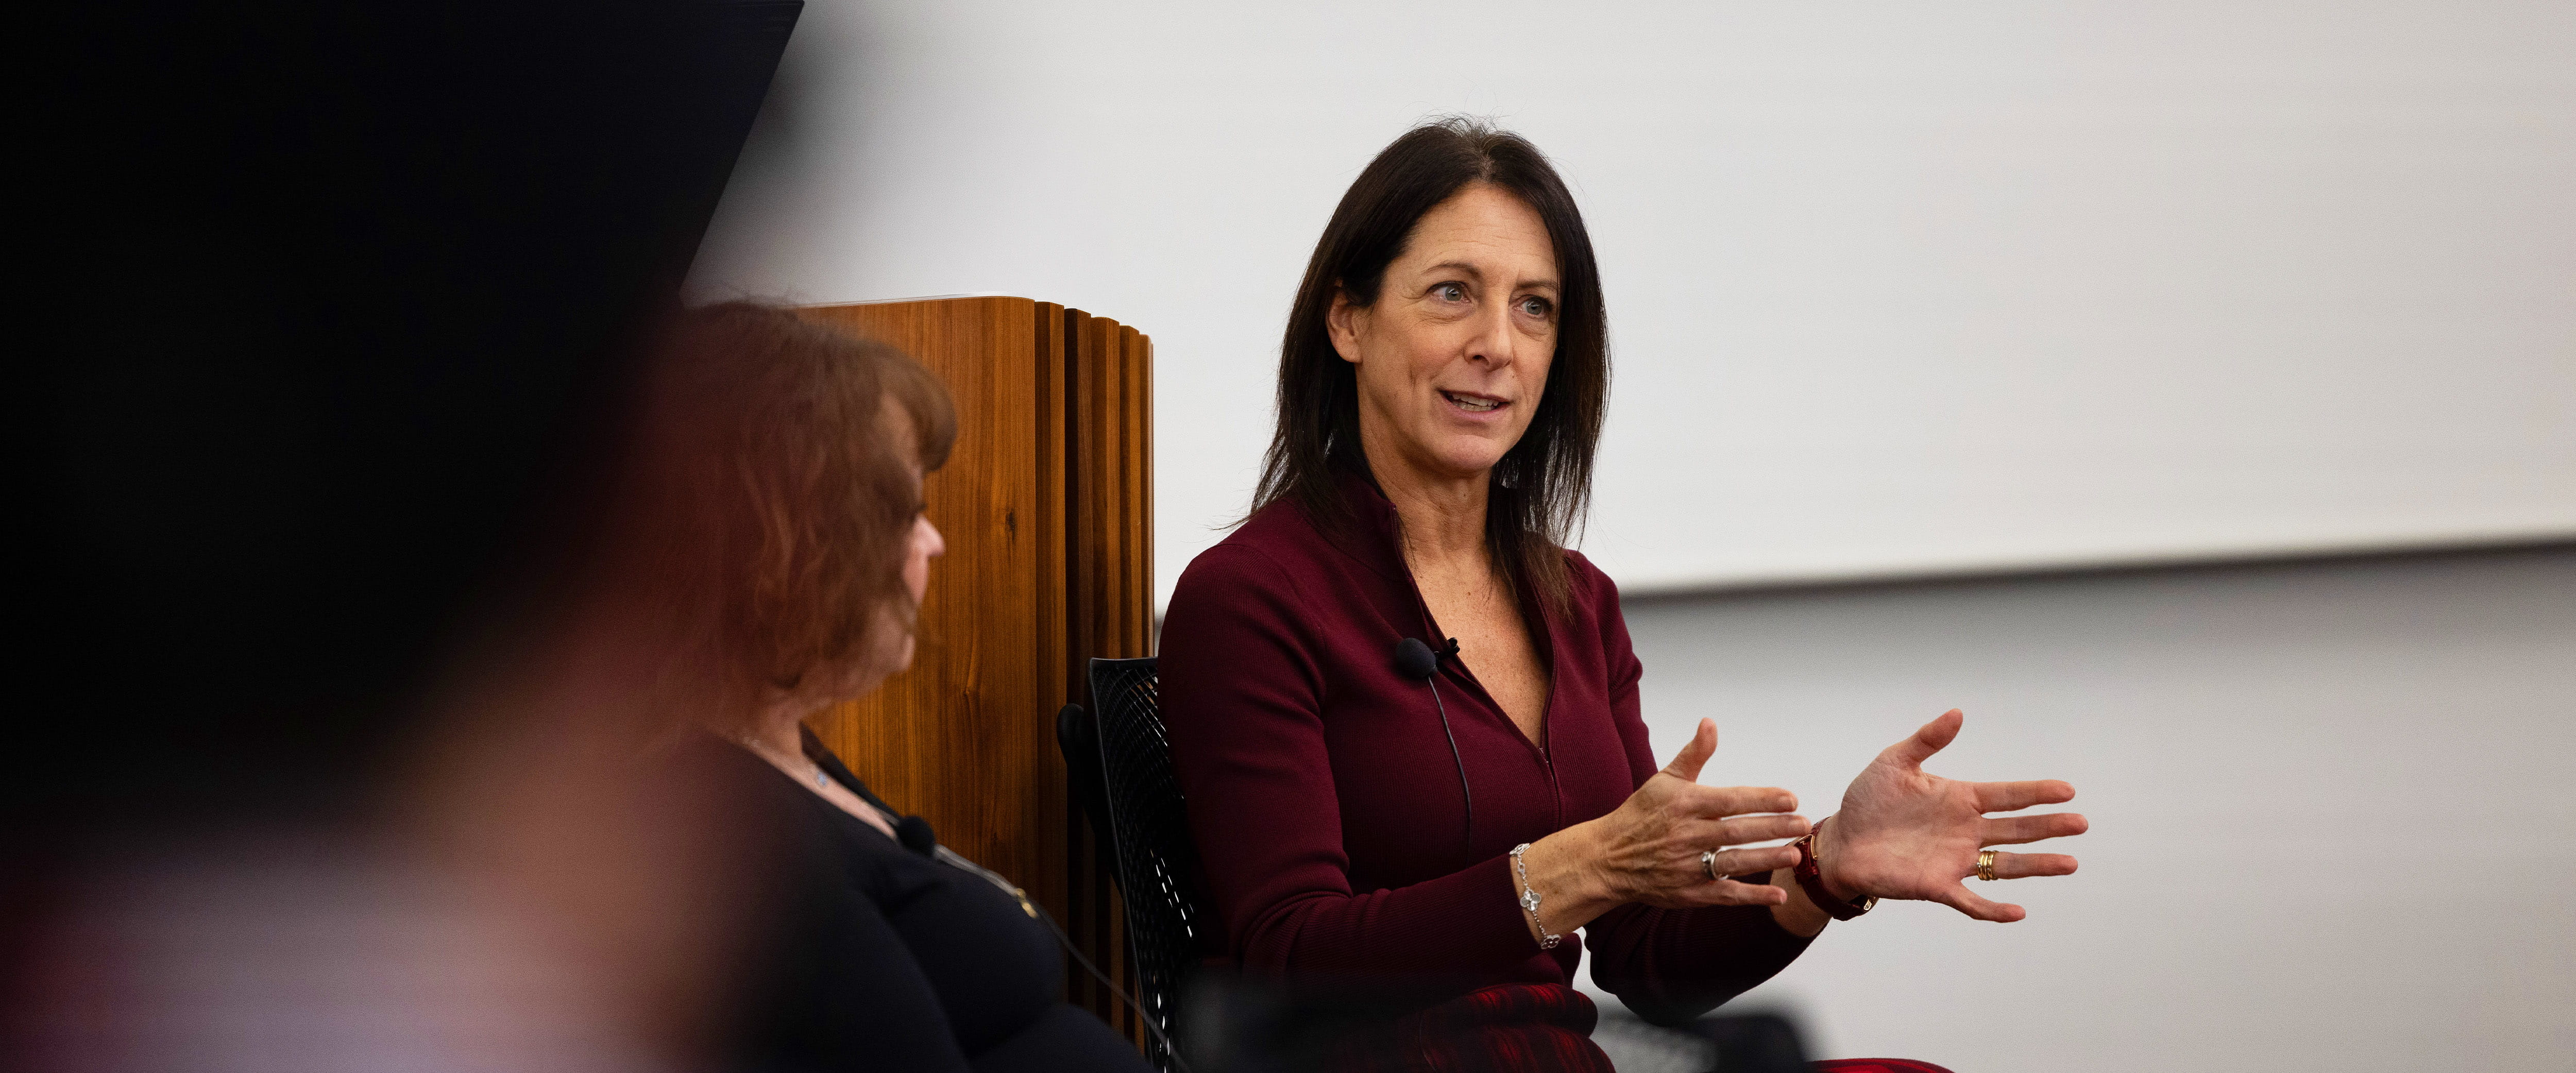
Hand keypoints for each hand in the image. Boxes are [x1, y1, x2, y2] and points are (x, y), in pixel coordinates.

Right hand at [1576, 718, 1809, 909]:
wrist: (1606, 858)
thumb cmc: (1640, 815)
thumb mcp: (1664, 779)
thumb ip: (1694, 754)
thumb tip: (1710, 723)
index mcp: (1684, 804)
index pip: (1730, 800)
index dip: (1761, 799)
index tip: (1790, 798)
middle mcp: (1686, 835)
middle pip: (1737, 831)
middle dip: (1773, 828)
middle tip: (1803, 824)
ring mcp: (1687, 866)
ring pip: (1733, 863)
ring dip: (1766, 859)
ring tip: (1795, 854)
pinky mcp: (1688, 893)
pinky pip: (1725, 894)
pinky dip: (1751, 896)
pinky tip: (1778, 895)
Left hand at [1819, 709, 2086, 921]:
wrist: (1841, 841)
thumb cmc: (1867, 801)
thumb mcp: (1894, 763)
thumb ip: (1927, 740)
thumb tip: (1957, 713)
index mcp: (1959, 799)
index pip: (2007, 795)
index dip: (2036, 793)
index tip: (2067, 790)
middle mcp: (1965, 830)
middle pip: (2016, 829)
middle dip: (2048, 827)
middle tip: (2080, 823)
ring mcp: (1955, 860)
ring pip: (2005, 865)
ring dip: (2037, 865)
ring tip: (2070, 862)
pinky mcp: (1937, 886)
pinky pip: (1971, 901)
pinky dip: (1993, 909)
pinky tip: (2018, 912)